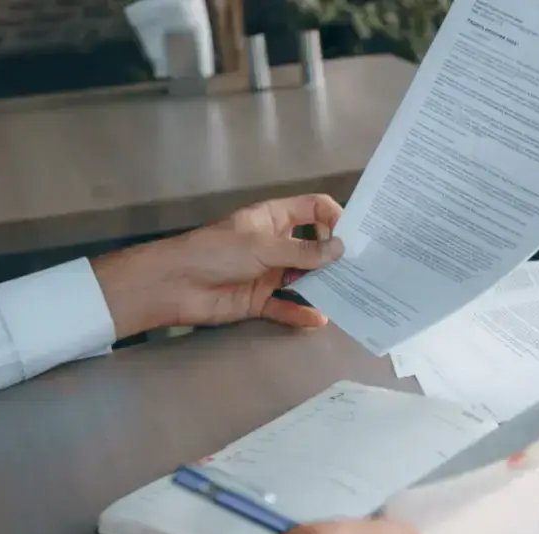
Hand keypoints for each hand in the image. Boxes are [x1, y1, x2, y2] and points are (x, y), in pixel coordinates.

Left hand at [91, 194, 343, 337]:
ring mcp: (268, 272)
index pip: (312, 209)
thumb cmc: (215, 252)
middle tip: (362, 269)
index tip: (352, 236)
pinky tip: (319, 319)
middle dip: (335, 257)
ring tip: (349, 295)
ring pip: (304, 278)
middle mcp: (275, 243)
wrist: (176, 285)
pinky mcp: (260, 300)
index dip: (334, 218)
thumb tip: (340, 250)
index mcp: (273, 219)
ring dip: (323, 287)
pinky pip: (287, 306)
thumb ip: (302, 252)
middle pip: (314, 246)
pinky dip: (302, 313)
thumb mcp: (262, 246)